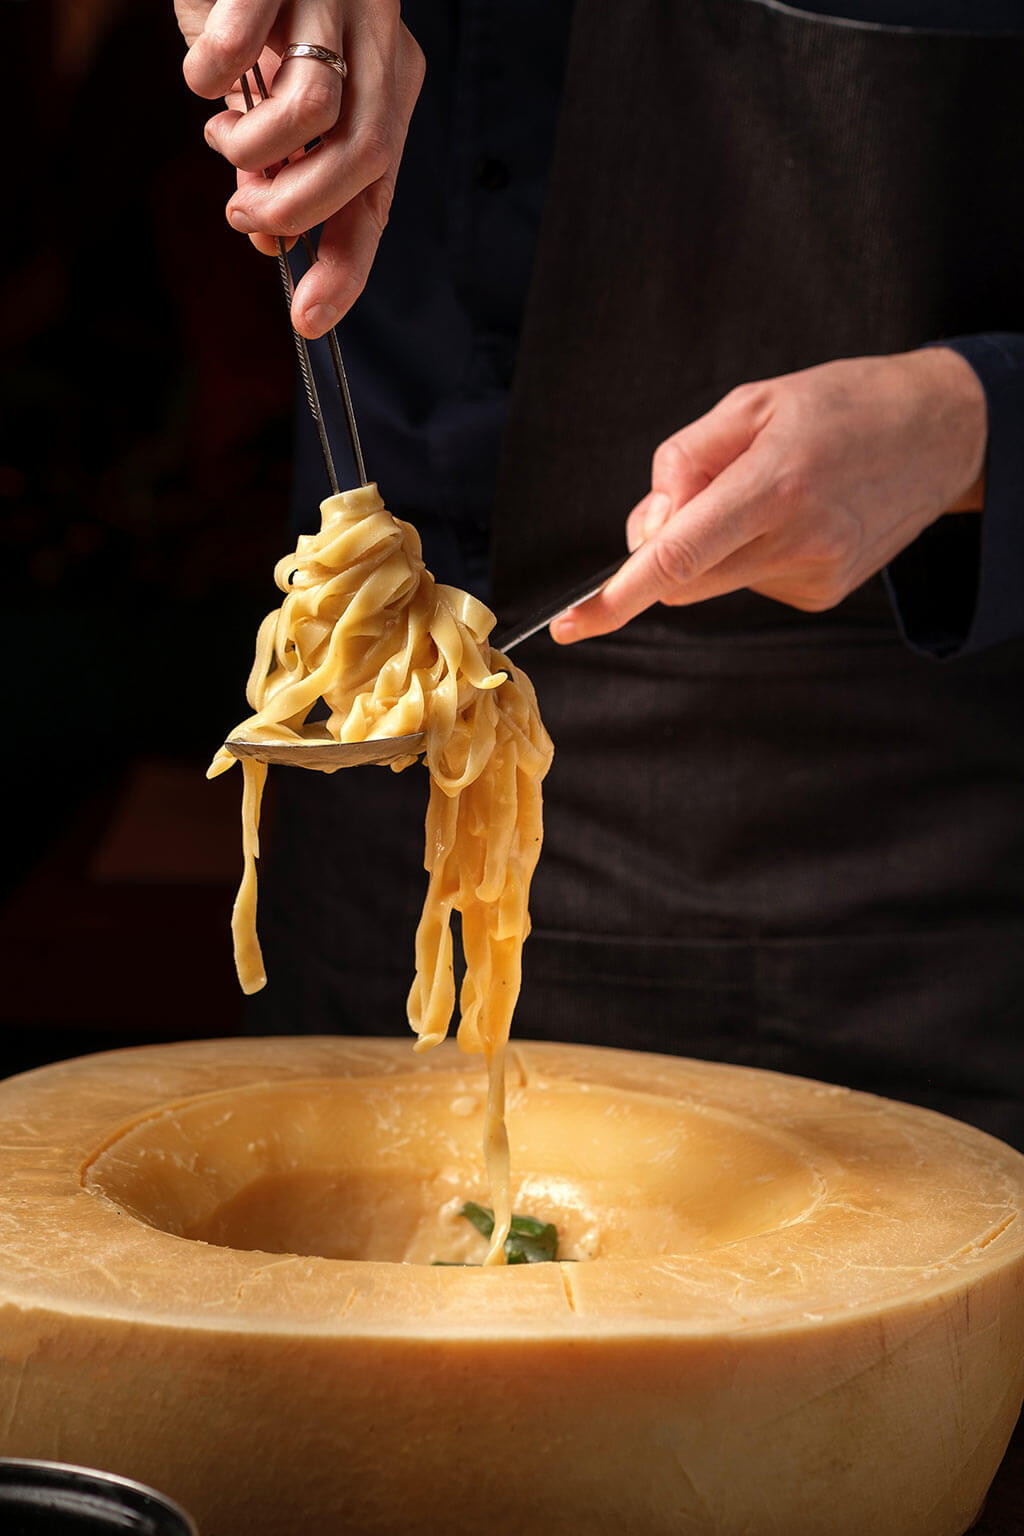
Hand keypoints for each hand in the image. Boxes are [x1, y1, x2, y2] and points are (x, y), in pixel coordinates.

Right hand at [173, 0, 423, 336]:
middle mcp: (376, 40)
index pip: (381, 192)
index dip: (347, 264)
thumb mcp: (283, 101)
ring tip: (222, 136)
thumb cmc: (262, 14)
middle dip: (296, 210)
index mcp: (390, 82)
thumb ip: (285, 170)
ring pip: (314, 109)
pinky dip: (210, 77)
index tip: (309, 321)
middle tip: (245, 212)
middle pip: (362, 156)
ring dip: (253, 149)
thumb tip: (271, 243)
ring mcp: (329, 0)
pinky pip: (243, 45)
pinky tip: (202, 74)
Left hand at [551, 348, 987, 642]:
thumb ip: (682, 462)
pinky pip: (749, 584)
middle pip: (681, 580)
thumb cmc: (839, 404)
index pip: (677, 557)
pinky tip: (795, 517)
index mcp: (774, 484)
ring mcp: (813, 575)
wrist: (941, 432)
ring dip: (712, 548)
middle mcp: (797, 540)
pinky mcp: (822, 594)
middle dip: (665, 548)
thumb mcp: (751, 403)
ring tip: (770, 493)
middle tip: (699, 492)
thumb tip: (648, 531)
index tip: (573, 625)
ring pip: (713, 583)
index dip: (617, 597)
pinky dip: (749, 554)